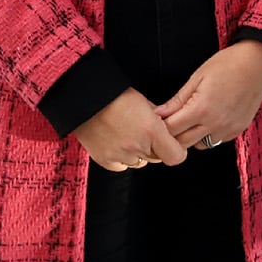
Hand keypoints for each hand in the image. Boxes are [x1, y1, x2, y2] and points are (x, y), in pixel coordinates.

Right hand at [73, 88, 187, 171]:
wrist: (85, 99)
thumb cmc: (114, 95)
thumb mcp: (145, 102)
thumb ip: (158, 118)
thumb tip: (165, 126)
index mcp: (151, 131)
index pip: (176, 156)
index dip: (177, 151)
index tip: (173, 145)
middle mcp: (137, 146)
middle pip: (157, 158)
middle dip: (156, 148)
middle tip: (147, 134)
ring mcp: (120, 155)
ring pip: (140, 163)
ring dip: (139, 153)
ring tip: (129, 135)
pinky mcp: (104, 160)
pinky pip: (121, 166)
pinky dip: (122, 159)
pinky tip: (118, 143)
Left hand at [156, 40, 261, 148]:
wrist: (259, 62)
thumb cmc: (228, 64)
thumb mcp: (197, 77)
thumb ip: (178, 100)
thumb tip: (159, 113)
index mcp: (201, 108)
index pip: (170, 130)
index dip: (160, 126)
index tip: (158, 119)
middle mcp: (215, 123)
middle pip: (182, 143)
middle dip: (172, 135)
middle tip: (171, 121)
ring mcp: (228, 128)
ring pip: (200, 145)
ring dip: (191, 136)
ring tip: (193, 119)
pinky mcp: (238, 129)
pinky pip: (216, 140)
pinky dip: (209, 134)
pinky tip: (211, 118)